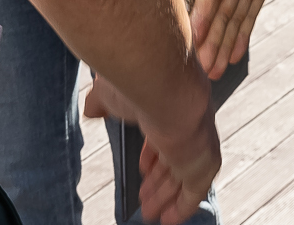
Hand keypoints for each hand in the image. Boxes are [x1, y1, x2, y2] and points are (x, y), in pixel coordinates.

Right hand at [82, 67, 218, 222]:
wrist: (162, 85)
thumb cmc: (136, 82)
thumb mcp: (111, 95)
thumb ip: (103, 103)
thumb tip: (91, 109)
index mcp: (170, 107)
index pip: (163, 137)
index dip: (152, 155)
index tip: (143, 170)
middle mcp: (188, 126)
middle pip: (173, 160)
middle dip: (158, 181)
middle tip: (145, 198)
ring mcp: (197, 146)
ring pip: (182, 178)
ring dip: (165, 196)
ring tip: (148, 213)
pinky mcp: (202, 165)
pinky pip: (193, 193)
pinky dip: (182, 208)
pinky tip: (169, 220)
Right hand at [190, 0, 293, 79]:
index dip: (204, 12)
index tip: (194, 36)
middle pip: (220, 8)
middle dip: (211, 38)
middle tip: (204, 69)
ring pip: (232, 15)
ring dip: (223, 41)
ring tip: (214, 72)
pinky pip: (249, 11)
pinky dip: (242, 32)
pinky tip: (234, 54)